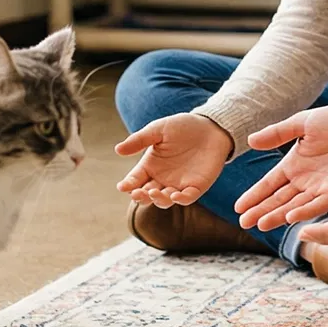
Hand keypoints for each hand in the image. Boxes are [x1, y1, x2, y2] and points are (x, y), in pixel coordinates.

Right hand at [114, 112, 232, 207]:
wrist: (209, 127)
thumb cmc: (182, 127)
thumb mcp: (158, 130)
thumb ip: (139, 140)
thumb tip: (118, 150)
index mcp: (150, 166)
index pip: (135, 180)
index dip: (128, 185)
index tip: (123, 187)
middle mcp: (162, 179)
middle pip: (147, 195)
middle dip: (141, 196)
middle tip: (137, 193)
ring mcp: (178, 184)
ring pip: (165, 200)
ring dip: (158, 199)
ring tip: (154, 192)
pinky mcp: (196, 187)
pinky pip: (187, 198)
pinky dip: (180, 200)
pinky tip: (175, 195)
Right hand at [234, 95, 327, 231]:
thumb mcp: (303, 123)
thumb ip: (278, 132)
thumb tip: (250, 140)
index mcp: (295, 164)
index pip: (269, 184)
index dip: (254, 195)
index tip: (239, 208)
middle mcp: (305, 180)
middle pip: (278, 199)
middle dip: (260, 211)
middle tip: (243, 223)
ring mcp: (321, 188)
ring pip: (294, 206)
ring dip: (277, 216)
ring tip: (260, 225)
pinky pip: (318, 204)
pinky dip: (304, 211)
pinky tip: (289, 218)